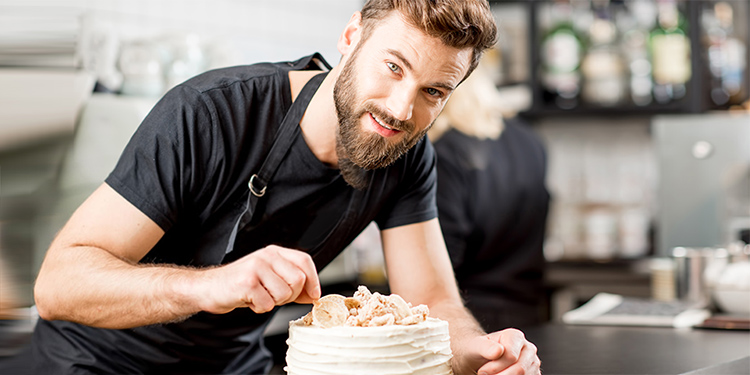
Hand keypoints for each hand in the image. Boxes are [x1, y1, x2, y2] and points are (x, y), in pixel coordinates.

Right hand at [200, 245, 320, 313]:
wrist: (208, 288)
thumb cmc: (239, 284)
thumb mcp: (269, 279)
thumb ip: (291, 284)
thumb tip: (314, 295)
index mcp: (274, 252)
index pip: (304, 261)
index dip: (313, 279)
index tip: (314, 295)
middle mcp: (266, 256)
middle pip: (298, 279)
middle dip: (290, 296)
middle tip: (272, 296)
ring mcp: (256, 267)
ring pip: (284, 294)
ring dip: (272, 303)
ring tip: (258, 296)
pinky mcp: (247, 282)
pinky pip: (267, 304)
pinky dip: (259, 308)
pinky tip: (248, 300)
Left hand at [462, 329, 539, 374]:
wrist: (484, 358)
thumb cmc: (481, 351)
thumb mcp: (477, 346)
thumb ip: (485, 347)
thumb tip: (498, 350)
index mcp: (516, 336)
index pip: (511, 356)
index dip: (494, 367)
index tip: (482, 371)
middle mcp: (528, 348)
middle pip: (519, 370)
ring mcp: (533, 363)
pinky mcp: (534, 374)